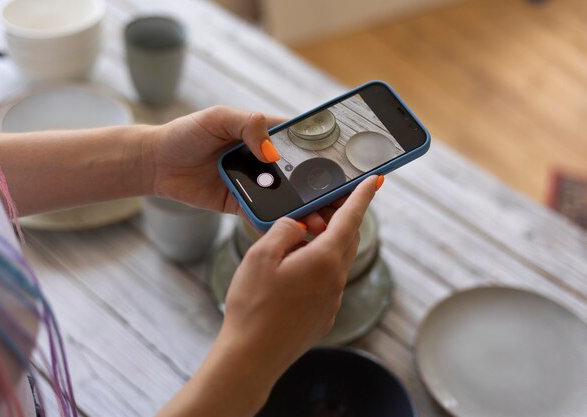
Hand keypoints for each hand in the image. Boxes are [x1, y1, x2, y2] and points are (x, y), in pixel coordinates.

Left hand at [145, 105, 331, 234]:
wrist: (157, 162)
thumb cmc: (187, 133)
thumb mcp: (219, 117)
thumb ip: (248, 125)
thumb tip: (271, 151)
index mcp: (266, 136)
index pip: (304, 144)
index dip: (327, 154)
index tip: (347, 166)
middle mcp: (266, 162)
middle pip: (303, 177)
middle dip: (324, 190)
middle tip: (344, 202)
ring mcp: (256, 185)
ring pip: (288, 200)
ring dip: (306, 211)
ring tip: (322, 222)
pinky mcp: (241, 205)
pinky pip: (263, 217)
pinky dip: (278, 225)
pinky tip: (294, 233)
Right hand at [155, 176, 381, 416]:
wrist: (251, 357)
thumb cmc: (253, 307)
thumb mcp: (261, 256)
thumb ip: (285, 230)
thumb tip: (300, 226)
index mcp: (323, 260)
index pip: (350, 219)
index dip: (362, 196)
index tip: (375, 181)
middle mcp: (335, 280)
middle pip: (347, 239)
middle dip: (339, 219)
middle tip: (319, 208)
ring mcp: (331, 301)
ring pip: (336, 261)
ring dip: (325, 244)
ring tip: (296, 242)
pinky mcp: (323, 317)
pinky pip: (327, 282)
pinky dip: (318, 267)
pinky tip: (292, 273)